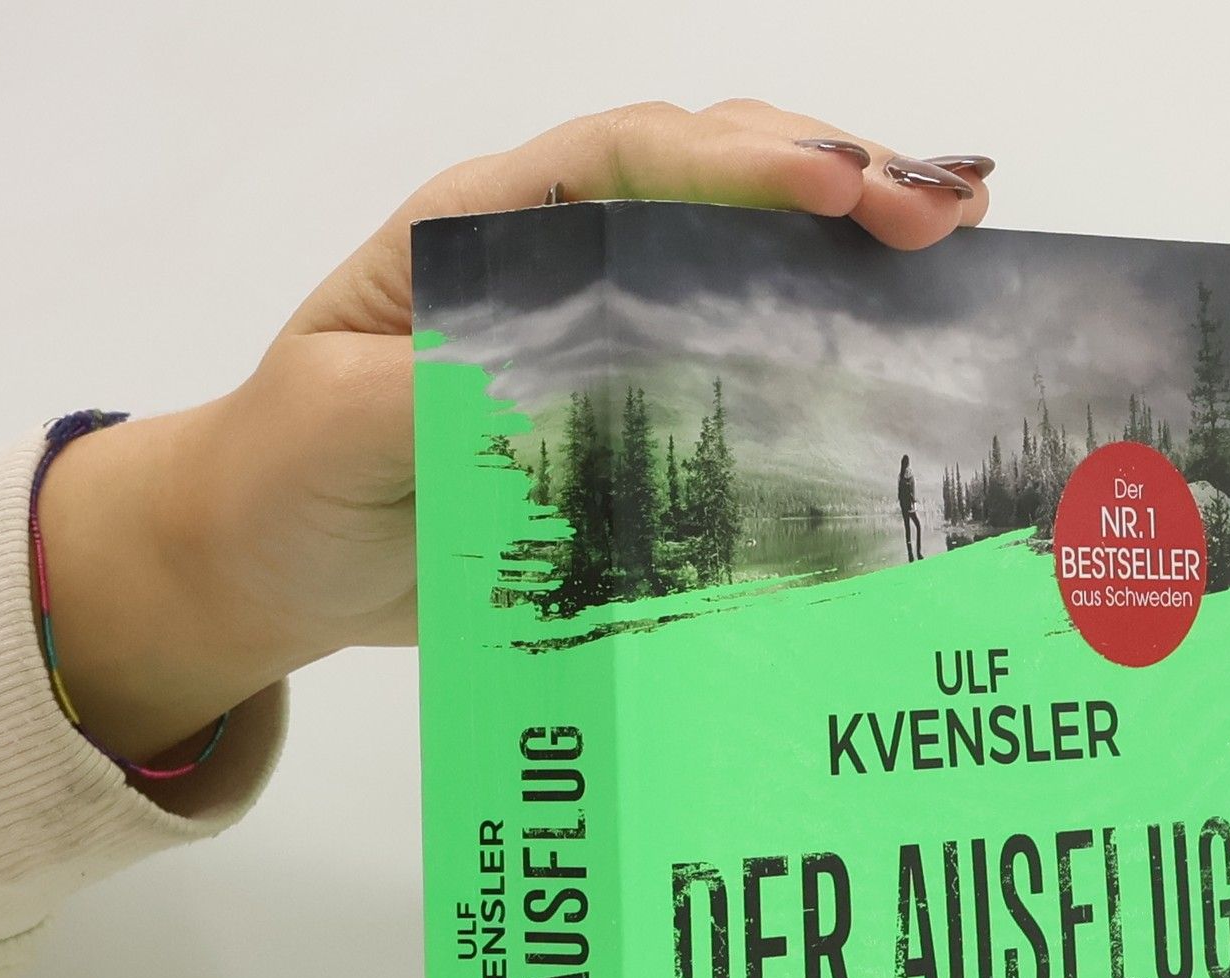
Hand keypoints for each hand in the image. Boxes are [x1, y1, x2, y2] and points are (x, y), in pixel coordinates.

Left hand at [36, 101, 993, 765]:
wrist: (274, 563)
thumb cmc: (288, 478)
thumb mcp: (341, 425)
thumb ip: (447, 387)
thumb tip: (585, 376)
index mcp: (482, 230)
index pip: (629, 161)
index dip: (740, 162)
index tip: (836, 189)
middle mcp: (558, 262)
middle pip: (713, 181)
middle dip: (834, 179)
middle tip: (941, 215)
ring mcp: (601, 335)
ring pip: (741, 256)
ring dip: (848, 246)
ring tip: (955, 245)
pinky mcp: (626, 413)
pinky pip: (733, 361)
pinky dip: (818, 344)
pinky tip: (895, 345)